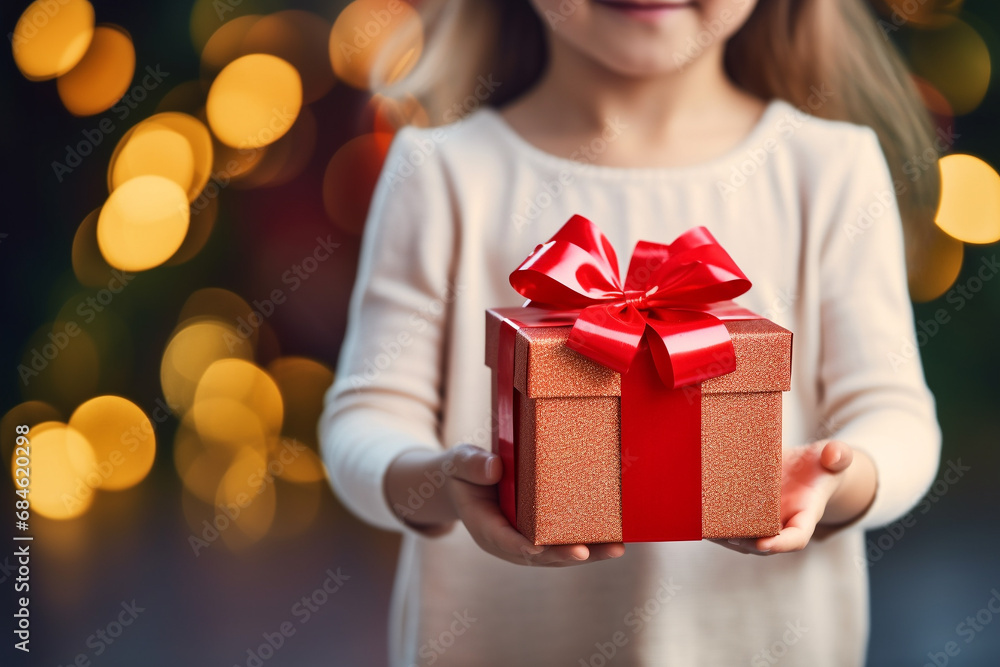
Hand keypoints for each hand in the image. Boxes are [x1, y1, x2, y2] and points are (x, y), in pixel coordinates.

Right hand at [386, 444, 625, 566]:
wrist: (465, 482)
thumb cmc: (463, 472)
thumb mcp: (459, 462)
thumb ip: (472, 465)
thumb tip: (495, 468)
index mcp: (485, 527)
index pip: (504, 541)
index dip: (521, 546)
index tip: (538, 549)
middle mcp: (508, 541)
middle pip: (539, 555)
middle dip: (564, 555)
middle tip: (587, 553)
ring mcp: (526, 540)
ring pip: (557, 553)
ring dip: (587, 553)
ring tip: (615, 548)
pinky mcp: (541, 533)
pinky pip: (564, 540)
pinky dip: (589, 541)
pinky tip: (614, 537)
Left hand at [716, 440, 873, 555]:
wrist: (806, 469)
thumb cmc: (821, 466)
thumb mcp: (832, 457)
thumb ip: (837, 456)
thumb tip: (834, 456)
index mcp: (805, 516)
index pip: (796, 538)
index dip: (780, 544)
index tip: (764, 543)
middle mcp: (782, 525)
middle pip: (762, 544)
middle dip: (744, 542)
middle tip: (725, 534)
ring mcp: (763, 523)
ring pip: (742, 538)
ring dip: (724, 536)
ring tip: (705, 527)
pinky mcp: (746, 514)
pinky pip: (731, 525)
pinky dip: (715, 524)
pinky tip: (698, 516)